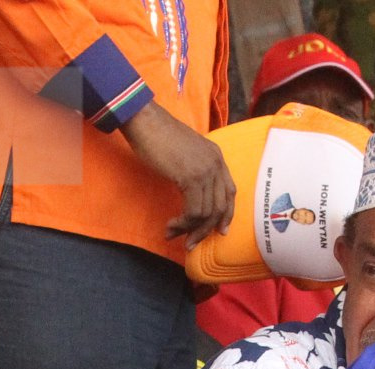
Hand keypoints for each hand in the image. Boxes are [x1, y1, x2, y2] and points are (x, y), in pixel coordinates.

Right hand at [120, 103, 235, 245]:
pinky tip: (171, 225)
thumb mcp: (184, 152)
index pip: (230, 191)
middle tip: (191, 243)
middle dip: (206, 230)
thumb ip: (193, 169)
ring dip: (190, 230)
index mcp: (216, 156)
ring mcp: (205, 170)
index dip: (226, 214)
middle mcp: (216, 163)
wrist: (144, 121)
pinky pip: (194, 211)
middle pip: (220, 207)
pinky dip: (183, 224)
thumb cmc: (156, 135)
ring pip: (207, 213)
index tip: (219, 231)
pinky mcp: (191, 178)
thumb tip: (190, 192)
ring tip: (174, 234)